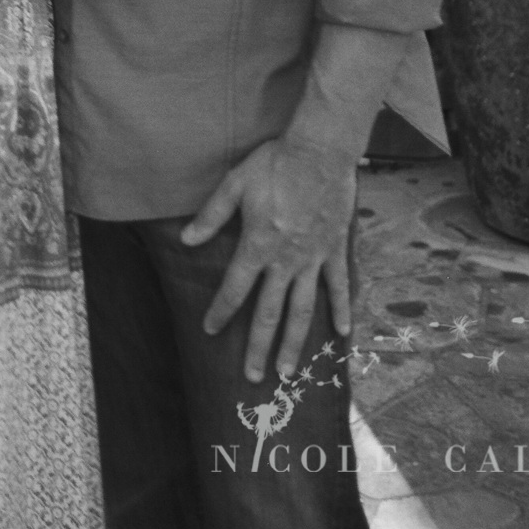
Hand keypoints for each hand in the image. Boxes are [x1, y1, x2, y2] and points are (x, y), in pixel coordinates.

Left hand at [179, 136, 355, 382]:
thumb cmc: (274, 163)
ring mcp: (314, 258)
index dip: (221, 311)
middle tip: (253, 378)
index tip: (210, 331)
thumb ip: (211, 215)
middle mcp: (286, 260)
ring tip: (288, 371)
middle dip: (259, 346)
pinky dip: (341, 310)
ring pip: (303, 310)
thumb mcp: (235, 183)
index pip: (235, 288)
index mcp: (258, 244)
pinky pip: (338, 286)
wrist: (319, 151)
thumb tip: (186, 240)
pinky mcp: (335, 250)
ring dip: (295, 343)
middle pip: (270, 312)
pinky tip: (342, 334)